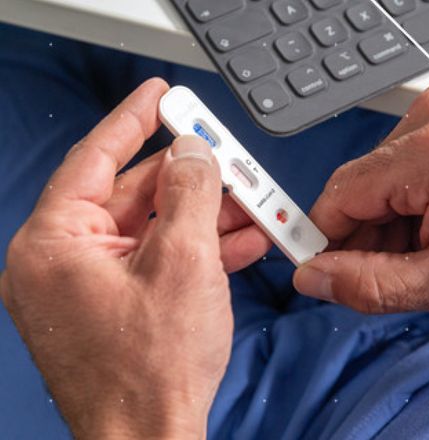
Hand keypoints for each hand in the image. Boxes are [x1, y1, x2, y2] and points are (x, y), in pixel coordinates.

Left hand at [0, 78, 268, 438]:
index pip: (95, 160)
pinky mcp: (115, 308)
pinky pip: (156, 262)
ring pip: (152, 230)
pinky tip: (240, 240)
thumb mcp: (185, 262)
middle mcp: (62, 263)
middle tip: (227, 157)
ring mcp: (88, 288)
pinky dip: (197, 250)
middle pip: (133, 196)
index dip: (134, 121)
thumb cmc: (153, 370)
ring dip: (205, 216)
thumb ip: (192, 193)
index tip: (161, 96)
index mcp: (55, 244)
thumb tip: (195, 153)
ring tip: (252, 203)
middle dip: (191, 179)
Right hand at [294, 83, 428, 313]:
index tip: (326, 270)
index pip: (337, 196)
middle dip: (367, 235)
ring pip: (378, 177)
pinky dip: (409, 198)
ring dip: (390, 218)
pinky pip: (402, 162)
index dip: (324, 240)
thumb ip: (374, 285)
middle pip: (358, 186)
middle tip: (400, 269)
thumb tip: (316, 278)